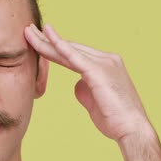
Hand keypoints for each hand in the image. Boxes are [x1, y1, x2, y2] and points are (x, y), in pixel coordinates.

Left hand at [24, 23, 150, 142]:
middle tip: (28, 30)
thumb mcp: (96, 102)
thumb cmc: (115, 120)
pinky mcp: (99, 71)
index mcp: (106, 65)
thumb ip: (85, 90)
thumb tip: (77, 84)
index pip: (76, 53)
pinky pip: (74, 56)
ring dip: (46, 41)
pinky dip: (60, 46)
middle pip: (70, 47)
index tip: (40, 42)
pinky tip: (47, 38)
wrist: (132, 129)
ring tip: (29, 32)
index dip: (56, 48)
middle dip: (47, 40)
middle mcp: (106, 59)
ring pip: (69, 50)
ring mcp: (104, 63)